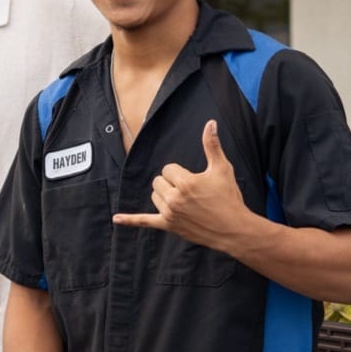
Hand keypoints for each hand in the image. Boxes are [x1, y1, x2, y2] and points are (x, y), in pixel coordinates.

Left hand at [113, 120, 249, 251]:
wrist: (234, 229)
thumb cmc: (229, 198)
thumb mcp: (222, 168)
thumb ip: (212, 145)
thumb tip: (210, 122)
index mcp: (186, 182)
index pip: (168, 169)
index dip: (181, 173)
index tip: (196, 181)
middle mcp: (174, 198)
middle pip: (158, 181)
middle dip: (171, 183)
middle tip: (190, 191)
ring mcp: (170, 213)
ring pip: (154, 196)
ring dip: (164, 195)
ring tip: (184, 201)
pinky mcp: (168, 225)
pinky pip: (145, 221)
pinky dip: (129, 220)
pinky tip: (116, 219)